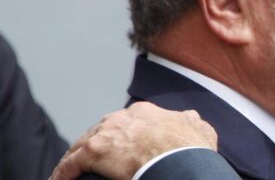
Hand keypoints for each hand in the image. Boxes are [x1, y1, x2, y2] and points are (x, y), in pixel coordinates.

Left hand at [50, 102, 217, 179]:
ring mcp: (106, 133)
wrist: (180, 159)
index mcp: (145, 112)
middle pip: (100, 131)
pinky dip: (63, 174)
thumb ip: (191, 121)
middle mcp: (122, 117)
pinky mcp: (93, 152)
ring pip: (81, 146)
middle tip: (94, 163)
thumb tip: (191, 118)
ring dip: (75, 160)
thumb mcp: (200, 128)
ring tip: (71, 174)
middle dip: (96, 145)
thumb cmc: (190, 148)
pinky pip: (70, 164)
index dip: (120, 136)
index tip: (120, 148)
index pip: (124, 122)